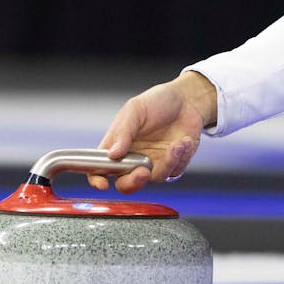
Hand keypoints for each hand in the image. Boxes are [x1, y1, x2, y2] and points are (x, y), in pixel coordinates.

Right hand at [90, 71, 218, 192]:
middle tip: (143, 171)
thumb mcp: (135, 109)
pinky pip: (174, 171)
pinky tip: (185, 140)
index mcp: (117, 145)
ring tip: (177, 143)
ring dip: (168, 162)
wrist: (187, 99)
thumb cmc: (157, 101)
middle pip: (125, 184)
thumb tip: (113, 154)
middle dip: (132, 182)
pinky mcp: (173, 164)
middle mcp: (133, 158)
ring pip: (154, 178)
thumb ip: (123, 131)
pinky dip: (180, 157)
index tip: (102, 183)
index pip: (99, 168)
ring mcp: (153, 163)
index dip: (96, 179)